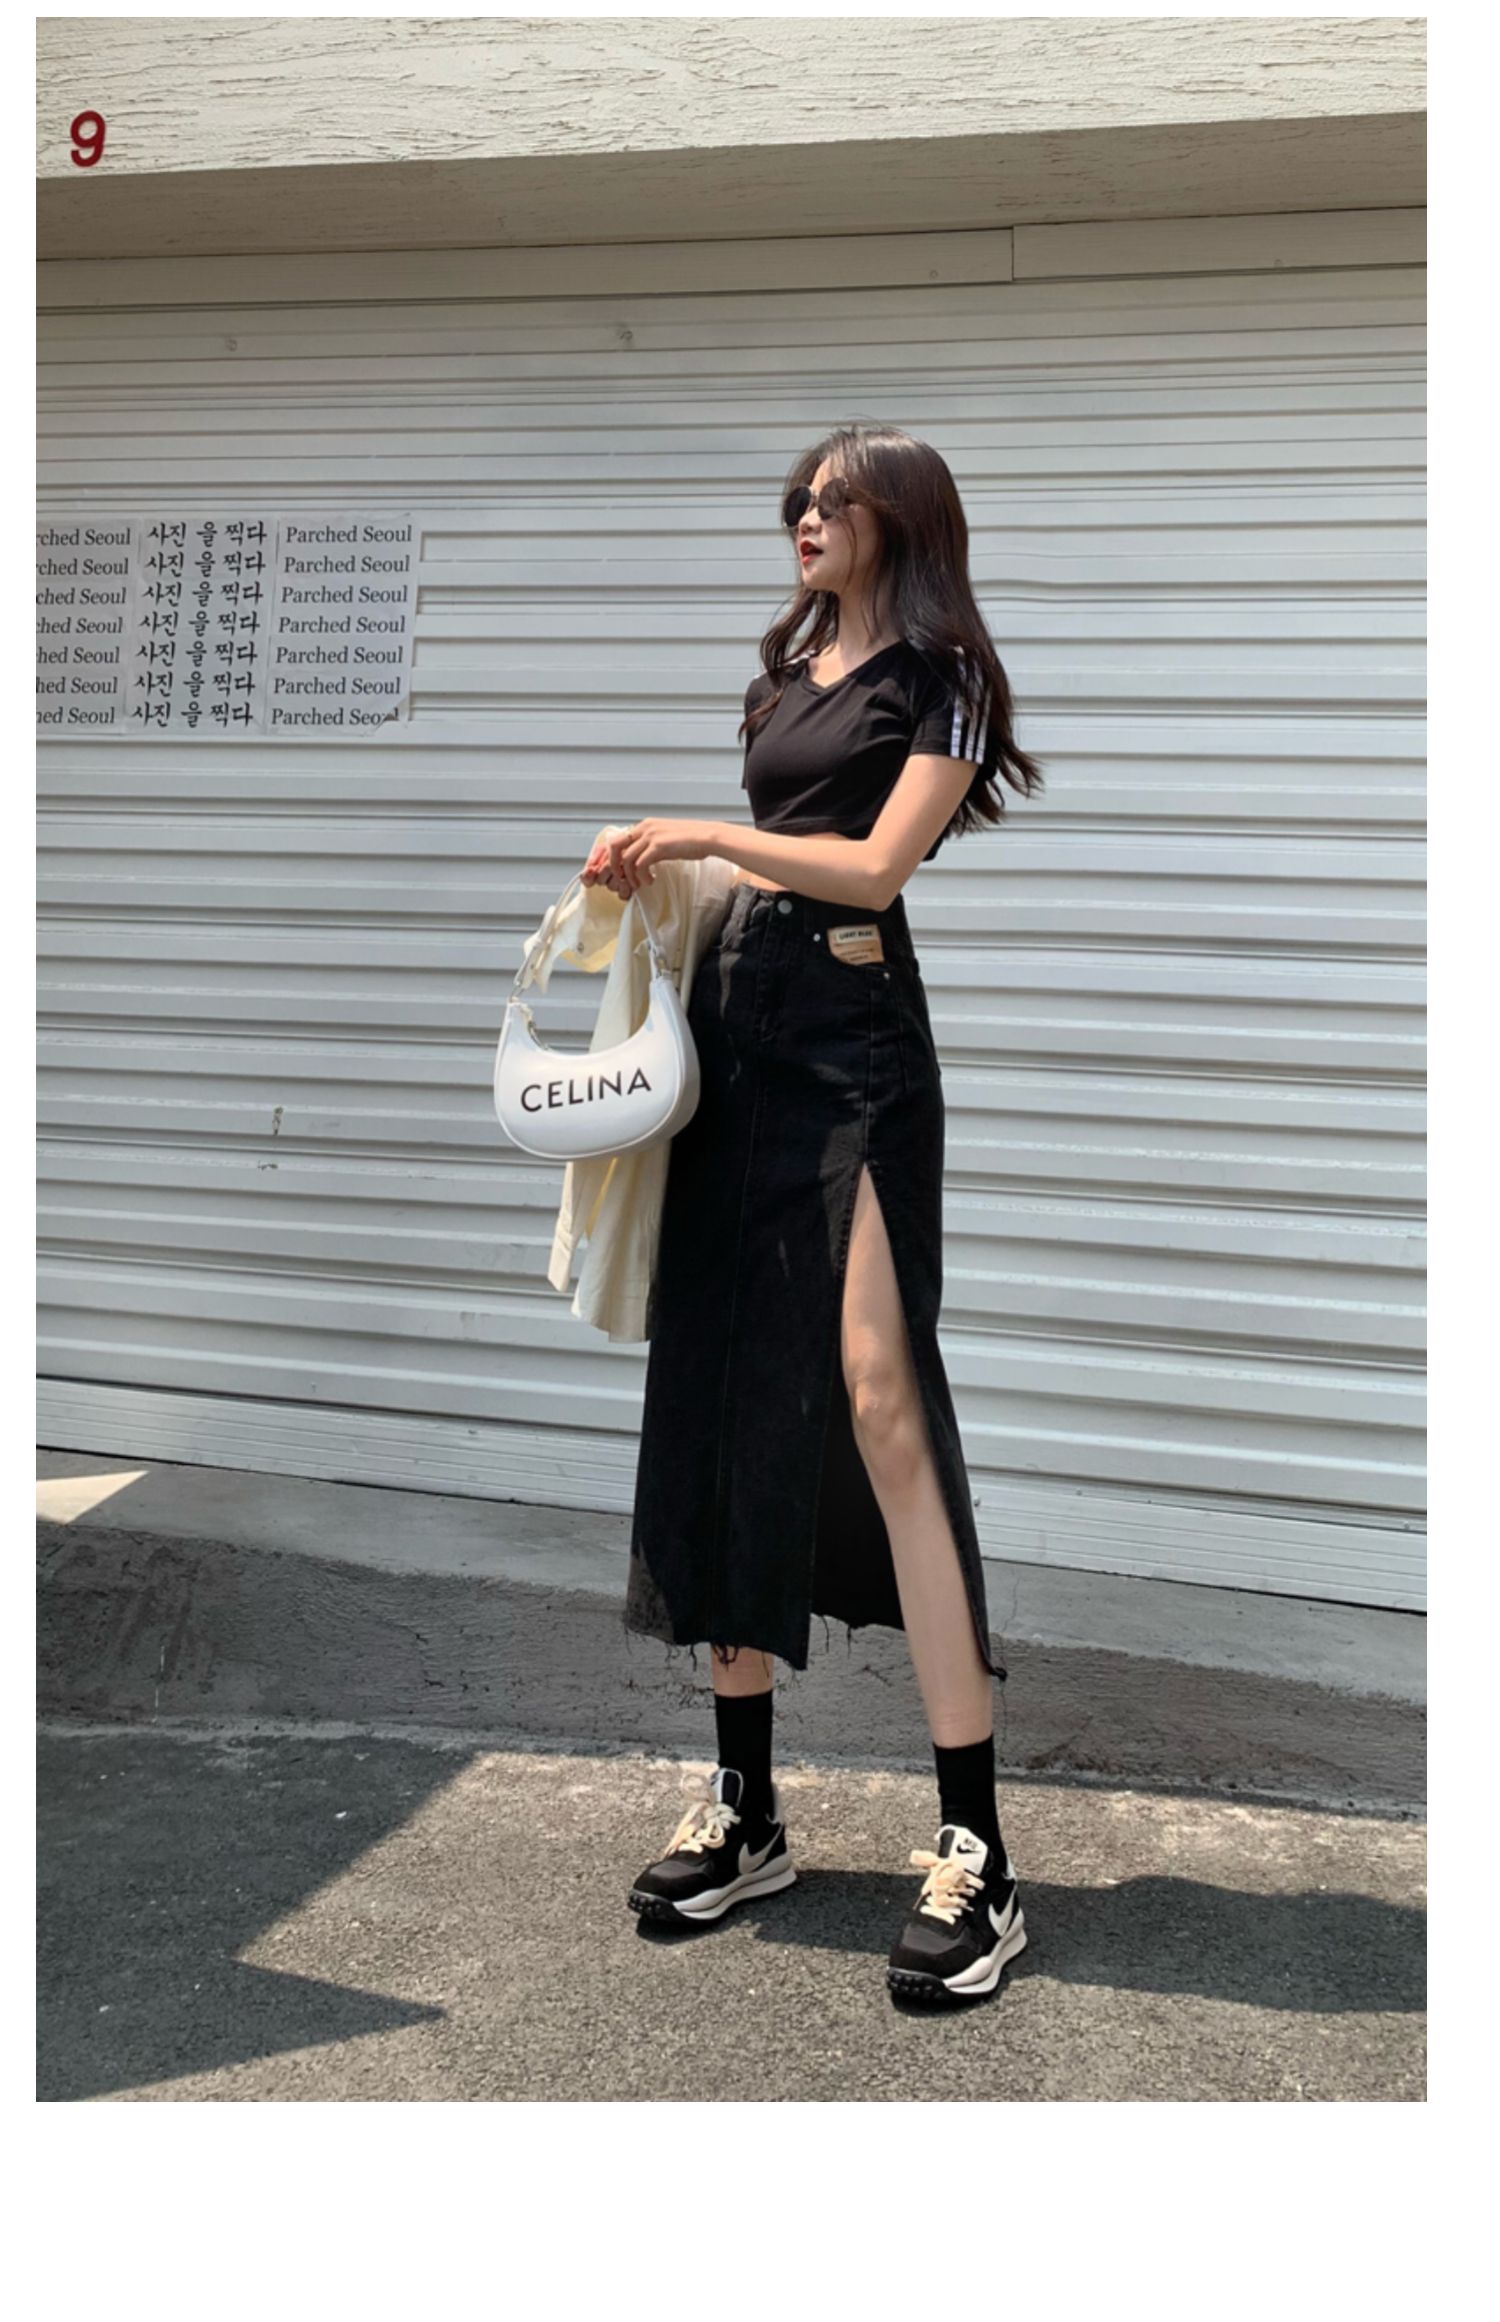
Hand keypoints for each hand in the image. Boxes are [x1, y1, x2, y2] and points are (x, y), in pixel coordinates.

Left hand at [581, 819, 717, 898]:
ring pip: (626, 858)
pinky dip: (641, 876)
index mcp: (646, 825)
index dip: (616, 856)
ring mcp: (651, 836)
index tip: (622, 870)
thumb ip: (652, 845)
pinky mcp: (658, 846)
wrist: (708, 838)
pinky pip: (640, 865)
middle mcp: (645, 828)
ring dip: (630, 875)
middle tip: (621, 878)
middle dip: (613, 865)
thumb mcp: (666, 839)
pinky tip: (650, 880)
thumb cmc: (691, 840)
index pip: (619, 839)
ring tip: (639, 884)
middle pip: (614, 846)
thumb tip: (642, 859)